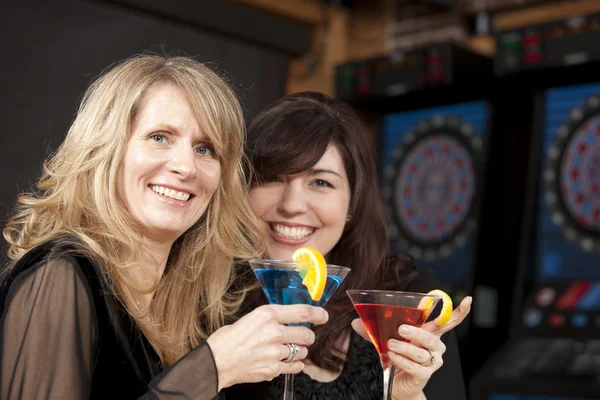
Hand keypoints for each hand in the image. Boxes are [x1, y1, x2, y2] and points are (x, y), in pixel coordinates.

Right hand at [207, 304, 327, 389]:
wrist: (216, 361)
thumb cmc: (229, 338)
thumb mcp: (251, 318)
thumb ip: (271, 318)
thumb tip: (289, 318)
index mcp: (267, 315)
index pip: (302, 312)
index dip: (317, 314)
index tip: (324, 316)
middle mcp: (273, 332)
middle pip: (306, 334)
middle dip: (307, 336)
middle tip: (302, 337)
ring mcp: (275, 352)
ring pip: (301, 351)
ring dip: (299, 351)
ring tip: (286, 350)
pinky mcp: (273, 368)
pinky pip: (294, 366)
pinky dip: (294, 365)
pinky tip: (286, 361)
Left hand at [351, 296, 471, 397]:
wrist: (397, 384)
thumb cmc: (397, 356)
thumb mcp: (385, 340)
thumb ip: (373, 330)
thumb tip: (356, 321)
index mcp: (429, 333)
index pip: (448, 321)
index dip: (458, 311)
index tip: (468, 300)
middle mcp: (435, 346)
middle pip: (432, 336)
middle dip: (416, 332)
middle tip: (400, 329)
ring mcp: (432, 361)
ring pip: (422, 352)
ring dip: (405, 348)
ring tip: (391, 345)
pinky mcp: (425, 374)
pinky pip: (415, 366)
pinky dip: (402, 361)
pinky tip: (392, 357)